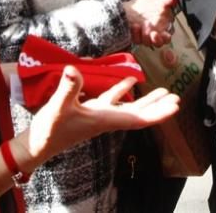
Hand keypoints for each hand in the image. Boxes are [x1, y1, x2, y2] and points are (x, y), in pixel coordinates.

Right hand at [19, 66, 178, 170]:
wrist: (38, 144)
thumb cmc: (50, 130)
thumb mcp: (59, 107)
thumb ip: (68, 89)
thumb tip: (74, 70)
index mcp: (105, 119)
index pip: (138, 118)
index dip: (158, 113)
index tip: (175, 107)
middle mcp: (107, 119)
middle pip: (139, 114)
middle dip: (159, 107)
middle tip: (178, 99)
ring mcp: (99, 115)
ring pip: (129, 107)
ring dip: (146, 100)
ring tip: (164, 91)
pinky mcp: (90, 111)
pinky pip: (112, 99)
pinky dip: (123, 90)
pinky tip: (130, 81)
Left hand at [123, 0, 174, 46]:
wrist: (123, 8)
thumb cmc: (139, 4)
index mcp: (160, 23)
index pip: (167, 34)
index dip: (166, 36)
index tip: (164, 34)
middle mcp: (153, 31)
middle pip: (159, 42)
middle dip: (157, 39)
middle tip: (154, 34)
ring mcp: (144, 36)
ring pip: (148, 42)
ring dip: (146, 36)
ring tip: (144, 26)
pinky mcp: (135, 38)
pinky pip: (136, 39)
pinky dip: (136, 34)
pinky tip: (135, 26)